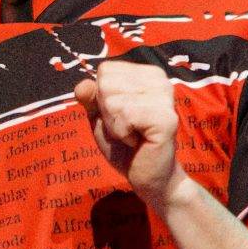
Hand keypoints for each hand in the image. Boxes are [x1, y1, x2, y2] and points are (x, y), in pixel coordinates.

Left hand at [74, 59, 185, 209]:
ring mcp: (165, 97)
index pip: (105, 70)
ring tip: (134, 136)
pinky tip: (140, 141)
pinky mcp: (166, 118)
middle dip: (108, 113)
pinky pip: (125, 116)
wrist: (149, 177)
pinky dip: (123, 134)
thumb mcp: (101, 119)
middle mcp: (159, 80)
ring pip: (113, 100)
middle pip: (106, 83)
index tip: (122, 117)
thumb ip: (90, 99)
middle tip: (128, 129)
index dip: (102, 98)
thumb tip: (81, 86)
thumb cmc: (126, 147)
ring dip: (116, 126)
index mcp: (146, 74)